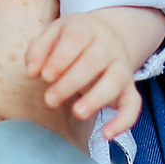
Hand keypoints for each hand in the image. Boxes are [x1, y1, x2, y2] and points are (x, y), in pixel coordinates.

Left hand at [26, 10, 145, 137]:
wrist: (105, 37)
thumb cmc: (70, 41)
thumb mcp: (52, 35)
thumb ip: (38, 51)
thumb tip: (31, 72)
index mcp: (86, 29)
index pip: (76, 38)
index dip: (61, 58)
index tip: (45, 76)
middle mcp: (108, 46)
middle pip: (94, 61)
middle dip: (71, 82)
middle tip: (50, 100)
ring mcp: (121, 66)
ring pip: (116, 80)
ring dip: (97, 98)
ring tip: (78, 113)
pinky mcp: (129, 88)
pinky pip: (133, 104)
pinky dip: (124, 120)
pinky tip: (106, 134)